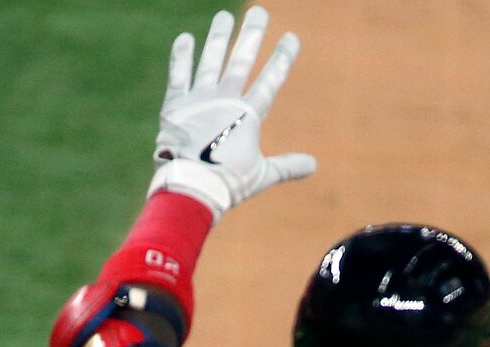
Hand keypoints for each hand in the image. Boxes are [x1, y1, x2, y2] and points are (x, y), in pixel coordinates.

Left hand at [150, 7, 314, 218]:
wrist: (192, 186)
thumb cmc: (229, 183)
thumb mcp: (262, 175)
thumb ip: (288, 166)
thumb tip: (314, 165)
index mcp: (247, 115)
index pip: (270, 81)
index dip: (282, 59)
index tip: (291, 37)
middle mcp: (224, 99)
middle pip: (240, 61)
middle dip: (252, 35)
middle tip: (260, 12)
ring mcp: (199, 99)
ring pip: (210, 60)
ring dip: (218, 37)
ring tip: (224, 16)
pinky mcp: (176, 104)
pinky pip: (179, 74)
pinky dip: (182, 56)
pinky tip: (186, 38)